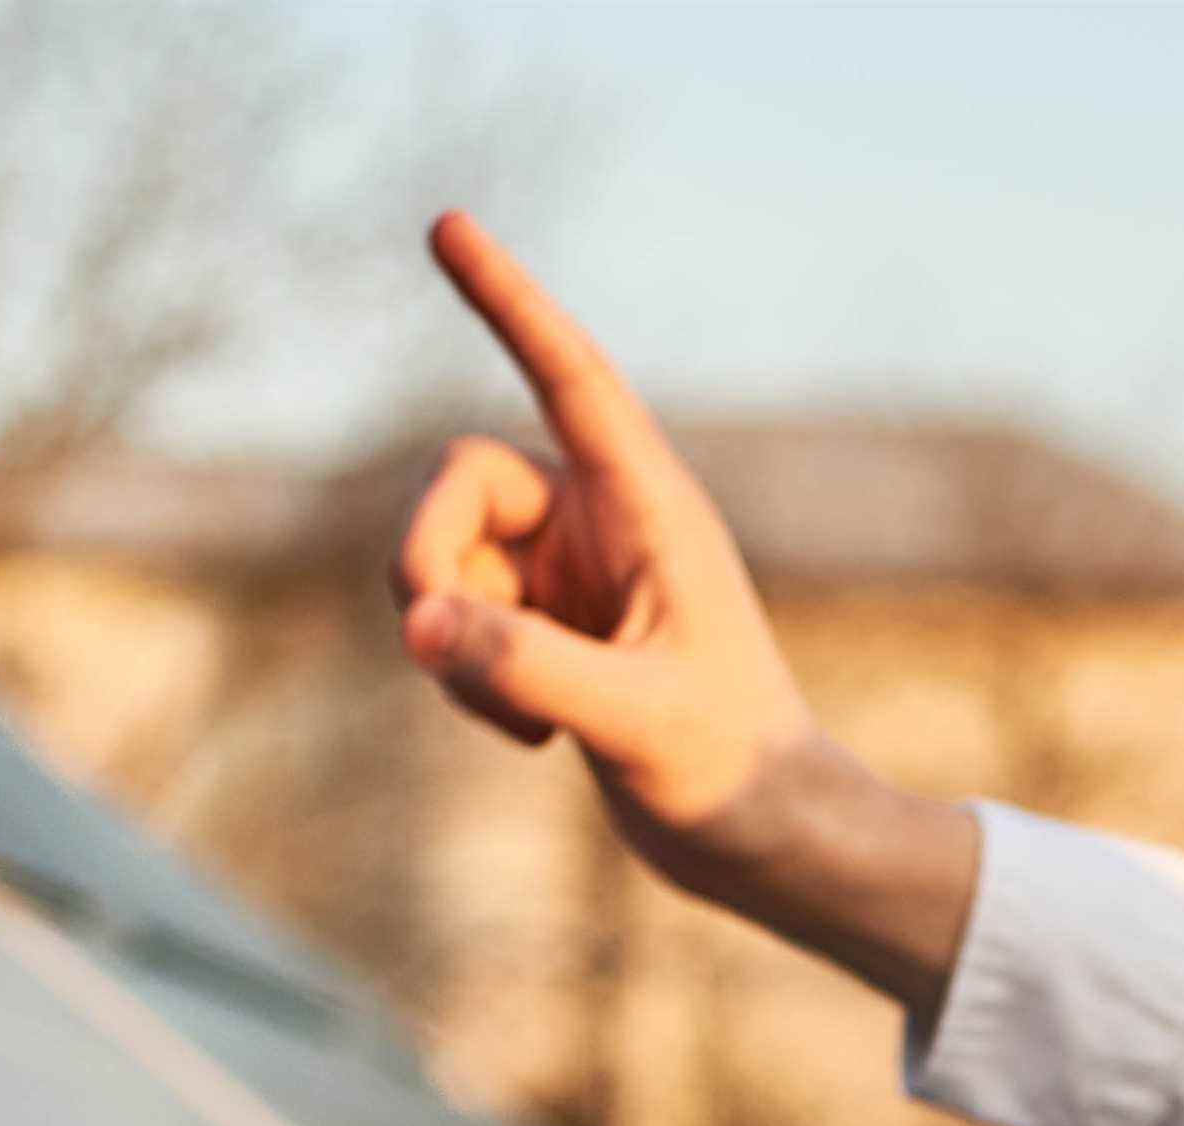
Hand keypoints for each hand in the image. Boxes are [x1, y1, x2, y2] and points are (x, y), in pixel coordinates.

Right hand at [394, 214, 838, 911]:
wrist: (764, 843)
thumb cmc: (734, 775)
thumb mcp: (637, 725)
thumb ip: (530, 670)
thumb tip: (419, 623)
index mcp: (651, 507)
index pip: (568, 375)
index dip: (508, 299)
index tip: (449, 224)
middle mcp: (602, 521)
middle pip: (456, 482)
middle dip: (425, 560)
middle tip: (436, 645)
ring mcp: (566, 573)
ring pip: (439, 558)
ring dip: (448, 641)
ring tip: (525, 723)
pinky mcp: (541, 626)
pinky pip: (448, 618)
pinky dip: (463, 676)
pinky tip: (532, 741)